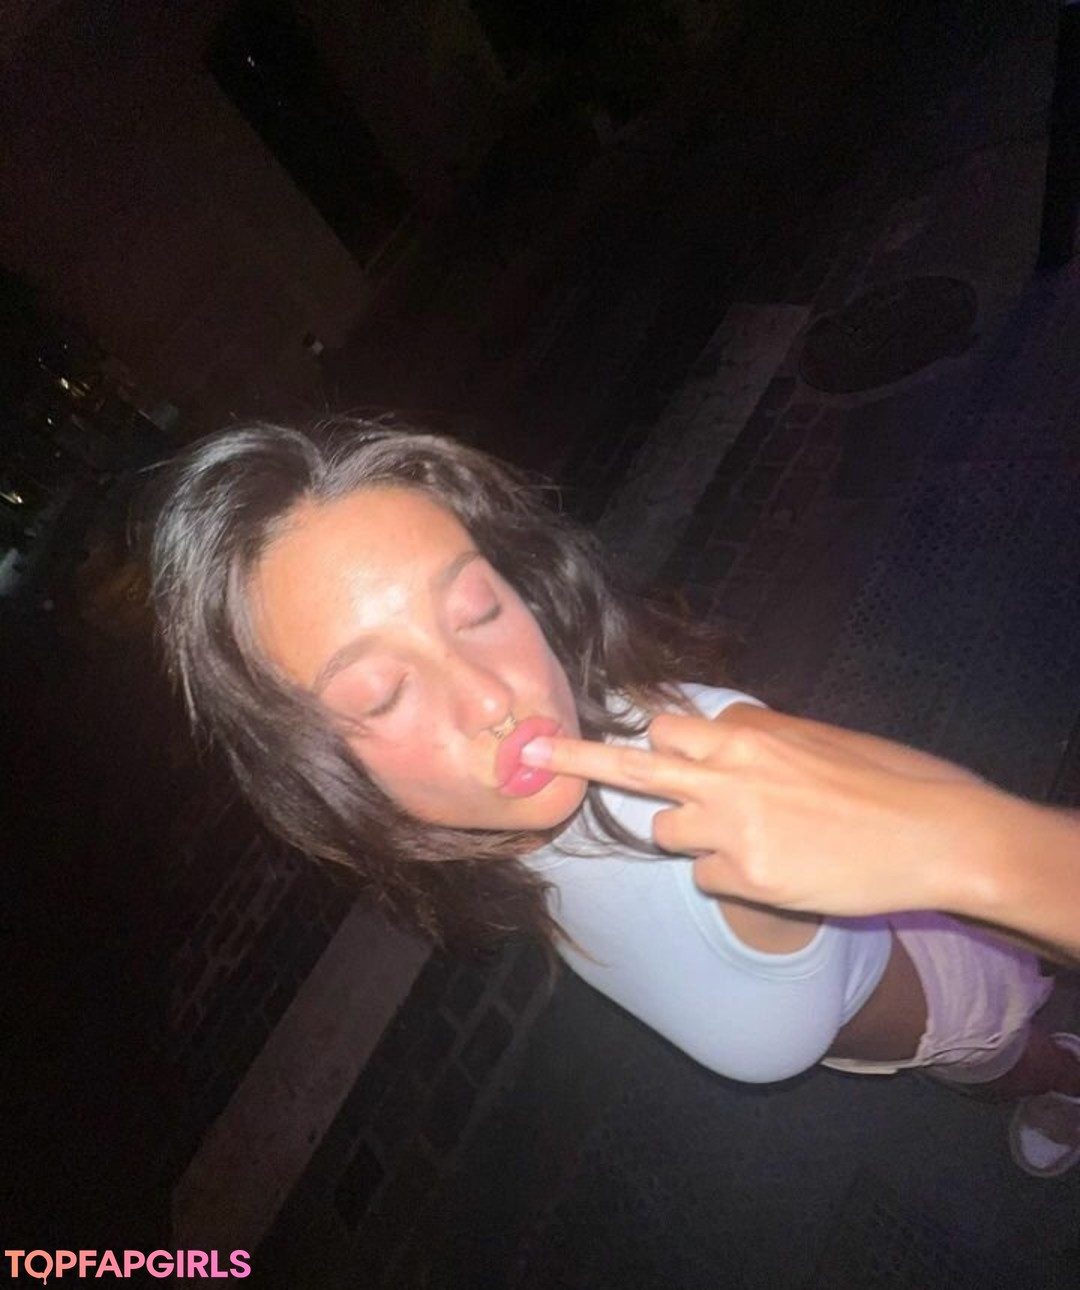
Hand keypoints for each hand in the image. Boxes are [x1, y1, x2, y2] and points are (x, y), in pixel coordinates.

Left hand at [522, 705, 995, 917]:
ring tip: (754, 835)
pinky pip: (707, 876)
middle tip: (534, 749)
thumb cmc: (887, 778)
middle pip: (633, 766)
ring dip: (691, 833)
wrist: (934, 833)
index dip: (656, 741)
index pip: (668, 728)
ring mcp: (732, 828)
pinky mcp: (747, 878)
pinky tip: (777, 868)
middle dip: (577, 759)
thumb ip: (758, 739)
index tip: (622, 740)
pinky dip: (730, 875)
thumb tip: (721, 733)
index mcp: (749, 734)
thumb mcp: (819, 739)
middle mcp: (729, 775)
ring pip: (668, 831)